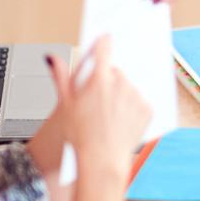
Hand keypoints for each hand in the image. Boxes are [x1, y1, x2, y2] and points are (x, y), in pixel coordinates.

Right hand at [58, 36, 150, 184]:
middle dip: (108, 78)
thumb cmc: (80, 135)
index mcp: (99, 79)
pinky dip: (132, 106)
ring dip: (121, 93)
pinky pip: (140, 100)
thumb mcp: (65, 104)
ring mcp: (136, 96)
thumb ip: (61, 77)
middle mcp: (121, 84)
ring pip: (129, 85)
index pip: (104, 47)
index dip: (103, 41)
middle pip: (116, 70)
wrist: (101, 161)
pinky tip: (120, 119)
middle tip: (97, 98)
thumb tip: (51, 58)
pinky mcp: (147, 108)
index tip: (104, 39)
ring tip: (108, 113)